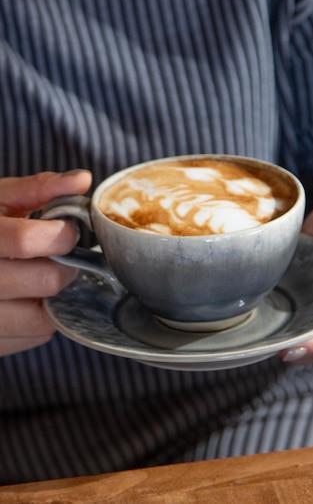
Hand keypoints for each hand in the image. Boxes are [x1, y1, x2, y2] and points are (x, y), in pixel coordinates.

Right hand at [0, 170, 91, 356]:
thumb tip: (82, 179)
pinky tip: (30, 297)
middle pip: (44, 280)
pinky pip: (34, 336)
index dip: (60, 234)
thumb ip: (39, 188)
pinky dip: (42, 318)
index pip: (25, 240)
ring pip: (43, 317)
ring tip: (45, 275)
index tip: (68, 230)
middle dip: (65, 265)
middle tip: (61, 256)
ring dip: (56, 296)